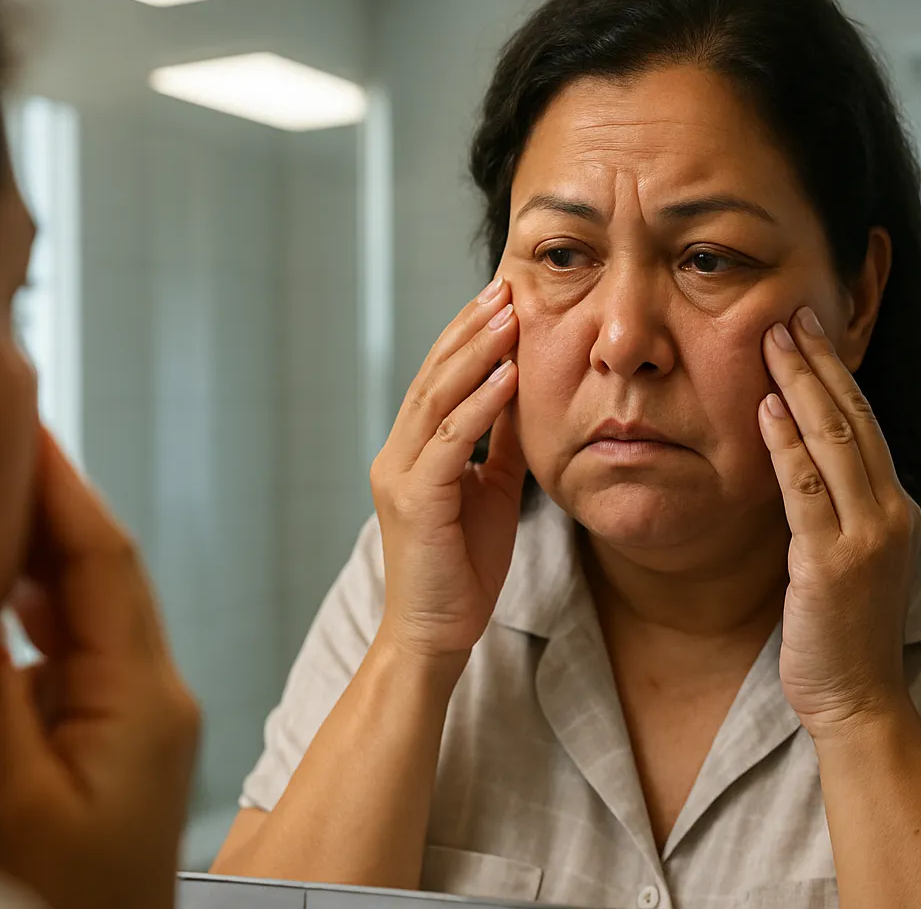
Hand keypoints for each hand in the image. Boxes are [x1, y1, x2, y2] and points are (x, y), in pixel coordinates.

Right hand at [0, 430, 199, 908]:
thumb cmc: (74, 902)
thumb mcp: (18, 799)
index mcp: (144, 698)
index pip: (106, 566)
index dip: (66, 491)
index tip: (29, 432)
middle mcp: (158, 691)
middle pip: (110, 571)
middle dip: (59, 503)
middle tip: (6, 442)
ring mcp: (146, 709)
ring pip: (97, 603)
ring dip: (51, 550)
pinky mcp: (125, 728)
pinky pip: (86, 646)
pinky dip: (46, 607)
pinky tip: (8, 586)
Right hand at [368, 275, 526, 666]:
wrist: (436, 634)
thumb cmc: (462, 568)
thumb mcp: (491, 490)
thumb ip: (499, 443)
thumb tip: (522, 393)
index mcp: (413, 451)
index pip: (439, 379)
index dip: (468, 335)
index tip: (503, 296)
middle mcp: (397, 454)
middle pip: (433, 376)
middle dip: (470, 328)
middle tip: (504, 286)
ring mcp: (401, 475)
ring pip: (437, 399)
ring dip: (476, 353)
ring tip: (508, 314)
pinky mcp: (415, 501)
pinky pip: (450, 442)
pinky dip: (479, 405)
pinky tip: (508, 376)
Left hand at [759, 308, 920, 737]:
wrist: (859, 700)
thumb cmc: (842, 632)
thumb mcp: (848, 557)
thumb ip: (834, 508)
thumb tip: (799, 456)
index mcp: (896, 508)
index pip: (866, 424)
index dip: (838, 374)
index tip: (811, 331)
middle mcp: (891, 513)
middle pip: (855, 419)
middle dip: (822, 363)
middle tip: (792, 314)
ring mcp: (867, 537)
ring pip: (835, 442)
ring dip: (803, 387)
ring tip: (776, 340)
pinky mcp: (833, 563)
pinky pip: (806, 489)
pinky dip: (787, 444)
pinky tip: (767, 407)